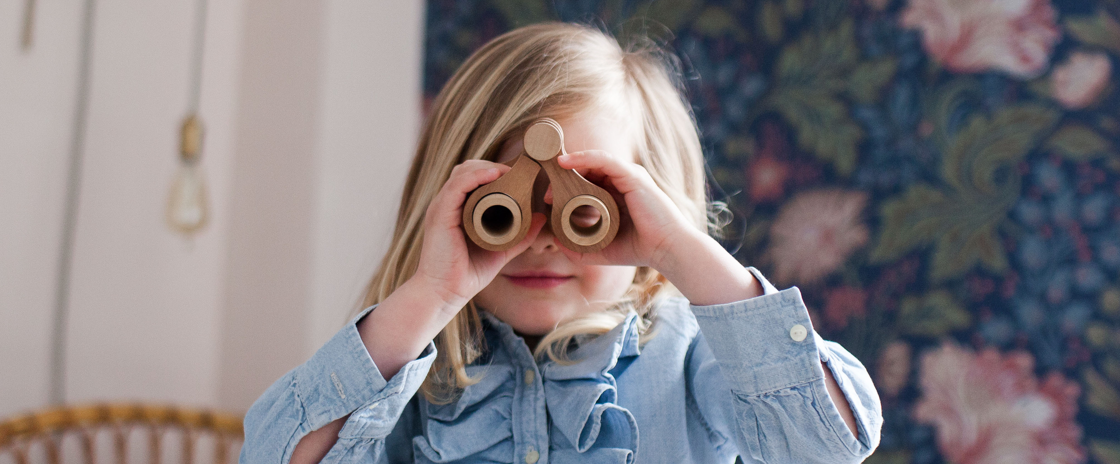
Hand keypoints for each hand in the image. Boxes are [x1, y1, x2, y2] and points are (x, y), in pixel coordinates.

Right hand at [412, 160, 545, 312]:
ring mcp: (442, 207)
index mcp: (457, 209)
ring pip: (464, 172)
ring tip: (510, 172)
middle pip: (469, 169)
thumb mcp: (501, 249)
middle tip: (519, 172)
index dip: (495, 171)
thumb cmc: (467, 274)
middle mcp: (447, 204)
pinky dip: (476, 176)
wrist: (444, 293)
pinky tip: (495, 175)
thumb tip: (542, 218)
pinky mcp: (441, 214)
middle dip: (494, 166)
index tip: (520, 173)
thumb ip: (521, 236)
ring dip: (488, 167)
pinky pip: (457, 186)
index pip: (474, 177)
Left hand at [553, 150, 761, 304]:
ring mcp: (629, 176)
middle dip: (565, 176)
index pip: (590, 181)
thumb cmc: (640, 249)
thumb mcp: (602, 249)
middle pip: (589, 169)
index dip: (567, 185)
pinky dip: (583, 158)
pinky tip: (565, 162)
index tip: (549, 197)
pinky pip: (604, 159)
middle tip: (547, 190)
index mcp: (618, 194)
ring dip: (571, 166)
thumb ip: (580, 248)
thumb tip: (556, 242)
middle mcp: (624, 182)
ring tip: (552, 173)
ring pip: (594, 162)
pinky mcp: (633, 176)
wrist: (668, 250)